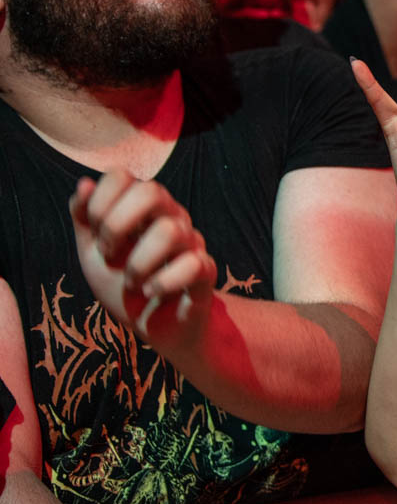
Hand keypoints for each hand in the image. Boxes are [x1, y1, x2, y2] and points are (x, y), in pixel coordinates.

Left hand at [68, 173, 216, 348]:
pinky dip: (163, 283)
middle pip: (152, 191)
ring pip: (170, 231)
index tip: (95, 235)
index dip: (100, 203)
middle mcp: (170, 217)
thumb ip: (84, 220)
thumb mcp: (92, 254)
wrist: (154, 326)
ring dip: (139, 264)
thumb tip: (84, 184)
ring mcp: (191, 243)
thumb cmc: (125, 286)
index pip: (122, 177)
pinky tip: (152, 292)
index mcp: (142, 209)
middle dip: (117, 224)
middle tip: (109, 253)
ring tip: (132, 283)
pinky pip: (193, 265)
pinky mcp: (205, 270)